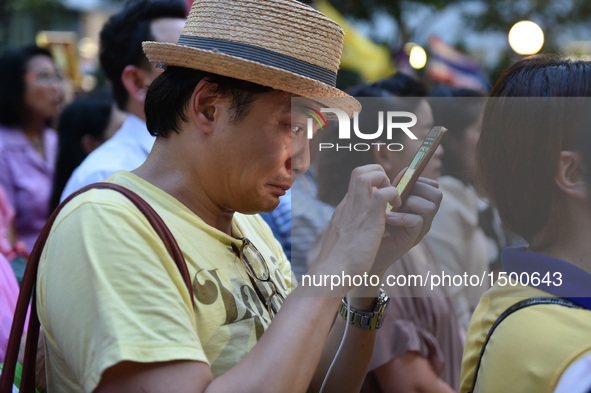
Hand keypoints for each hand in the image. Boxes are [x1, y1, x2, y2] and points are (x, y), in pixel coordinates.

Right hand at [309, 164, 398, 286]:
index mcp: (343, 210)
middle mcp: (349, 204)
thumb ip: (344, 232)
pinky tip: (397, 209)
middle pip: (360, 171)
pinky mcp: (369, 217)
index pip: (355, 183)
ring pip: (368, 174)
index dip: (371, 181)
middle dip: (378, 174)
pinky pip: (384, 193)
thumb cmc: (336, 264)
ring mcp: (358, 208)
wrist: (331, 273)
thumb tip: (345, 234)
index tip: (381, 194)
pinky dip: (393, 195)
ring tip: (393, 199)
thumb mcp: (339, 241)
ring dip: (385, 181)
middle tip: (389, 192)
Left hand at [371, 176, 441, 275]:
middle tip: (397, 199)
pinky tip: (386, 219)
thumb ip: (397, 187)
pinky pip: (417, 221)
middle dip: (415, 191)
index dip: (418, 181)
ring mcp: (421, 229)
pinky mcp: (413, 238)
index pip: (433, 186)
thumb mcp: (385, 201)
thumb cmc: (373, 225)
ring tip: (391, 210)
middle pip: (436, 194)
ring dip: (409, 203)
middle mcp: (424, 217)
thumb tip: (407, 170)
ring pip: (430, 207)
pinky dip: (400, 217)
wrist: (363, 251)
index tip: (399, 185)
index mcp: (420, 205)